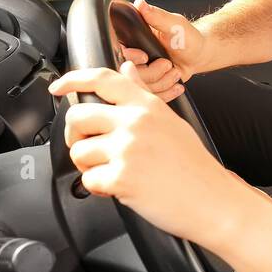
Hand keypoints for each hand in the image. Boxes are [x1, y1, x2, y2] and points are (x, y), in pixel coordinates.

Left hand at [47, 62, 242, 245]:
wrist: (213, 200)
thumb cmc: (194, 166)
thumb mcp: (171, 121)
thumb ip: (144, 95)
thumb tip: (127, 71)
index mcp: (147, 106)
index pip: (103, 79)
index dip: (73, 79)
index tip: (58, 87)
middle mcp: (136, 122)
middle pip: (78, 116)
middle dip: (76, 135)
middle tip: (89, 148)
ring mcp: (128, 149)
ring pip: (79, 152)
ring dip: (88, 166)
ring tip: (112, 173)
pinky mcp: (121, 177)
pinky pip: (89, 180)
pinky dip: (99, 189)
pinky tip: (119, 189)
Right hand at [120, 0, 210, 101]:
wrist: (199, 53)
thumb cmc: (187, 36)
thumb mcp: (174, 24)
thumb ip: (156, 16)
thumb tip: (140, 3)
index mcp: (131, 40)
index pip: (118, 53)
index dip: (131, 58)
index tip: (145, 56)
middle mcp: (133, 59)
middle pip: (129, 74)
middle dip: (153, 72)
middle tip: (168, 63)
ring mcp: (141, 74)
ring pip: (141, 87)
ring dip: (162, 81)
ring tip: (174, 70)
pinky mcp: (151, 87)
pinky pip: (152, 96)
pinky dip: (167, 92)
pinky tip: (176, 84)